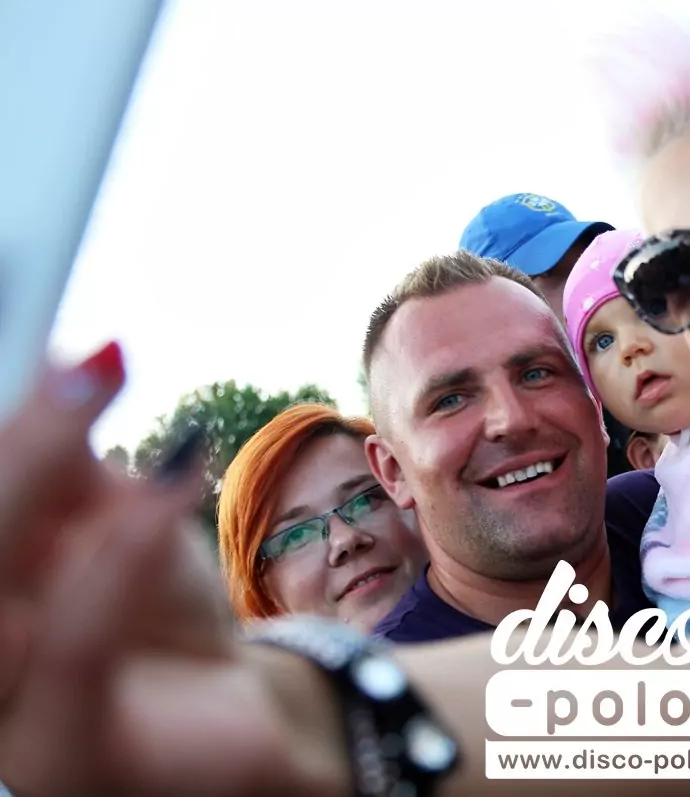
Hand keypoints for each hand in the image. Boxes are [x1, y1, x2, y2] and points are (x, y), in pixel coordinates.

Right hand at [0, 350, 341, 796]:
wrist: (239, 707)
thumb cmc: (155, 611)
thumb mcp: (113, 515)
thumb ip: (67, 458)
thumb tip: (65, 360)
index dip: (2, 435)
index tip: (65, 359)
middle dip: (17, 448)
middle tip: (94, 366)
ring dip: (51, 484)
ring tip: (128, 421)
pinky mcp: (64, 762)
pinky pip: (72, 659)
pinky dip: (114, 567)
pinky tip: (164, 500)